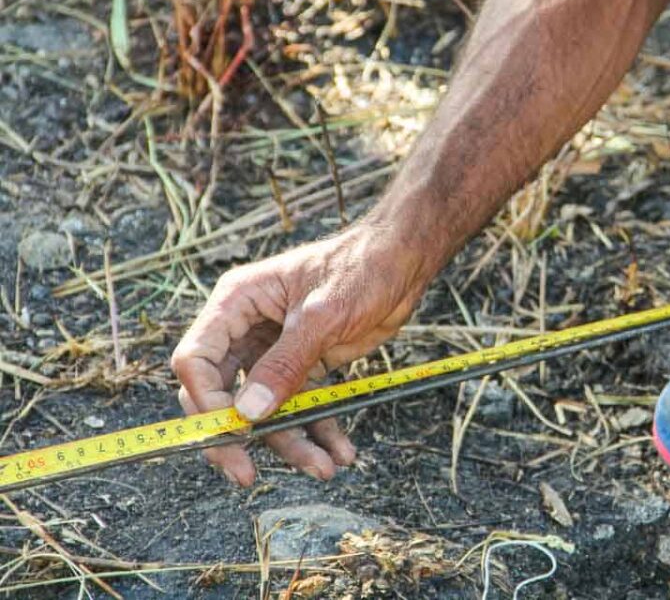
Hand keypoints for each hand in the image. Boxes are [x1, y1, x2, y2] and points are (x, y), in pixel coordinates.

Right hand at [170, 224, 428, 485]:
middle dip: (237, 438)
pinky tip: (340, 452)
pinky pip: (300, 407)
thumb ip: (286, 363)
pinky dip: (318, 432)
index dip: (206, 402)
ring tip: (324, 468)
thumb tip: (248, 413)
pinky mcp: (304, 366)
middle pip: (221, 394)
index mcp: (236, 303)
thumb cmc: (362, 268)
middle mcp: (246, 330)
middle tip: (247, 476)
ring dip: (290, 443)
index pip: (196, 359)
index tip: (233, 433)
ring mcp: (274, 351)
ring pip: (265, 410)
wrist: (404, 263)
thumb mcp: (323, 315)